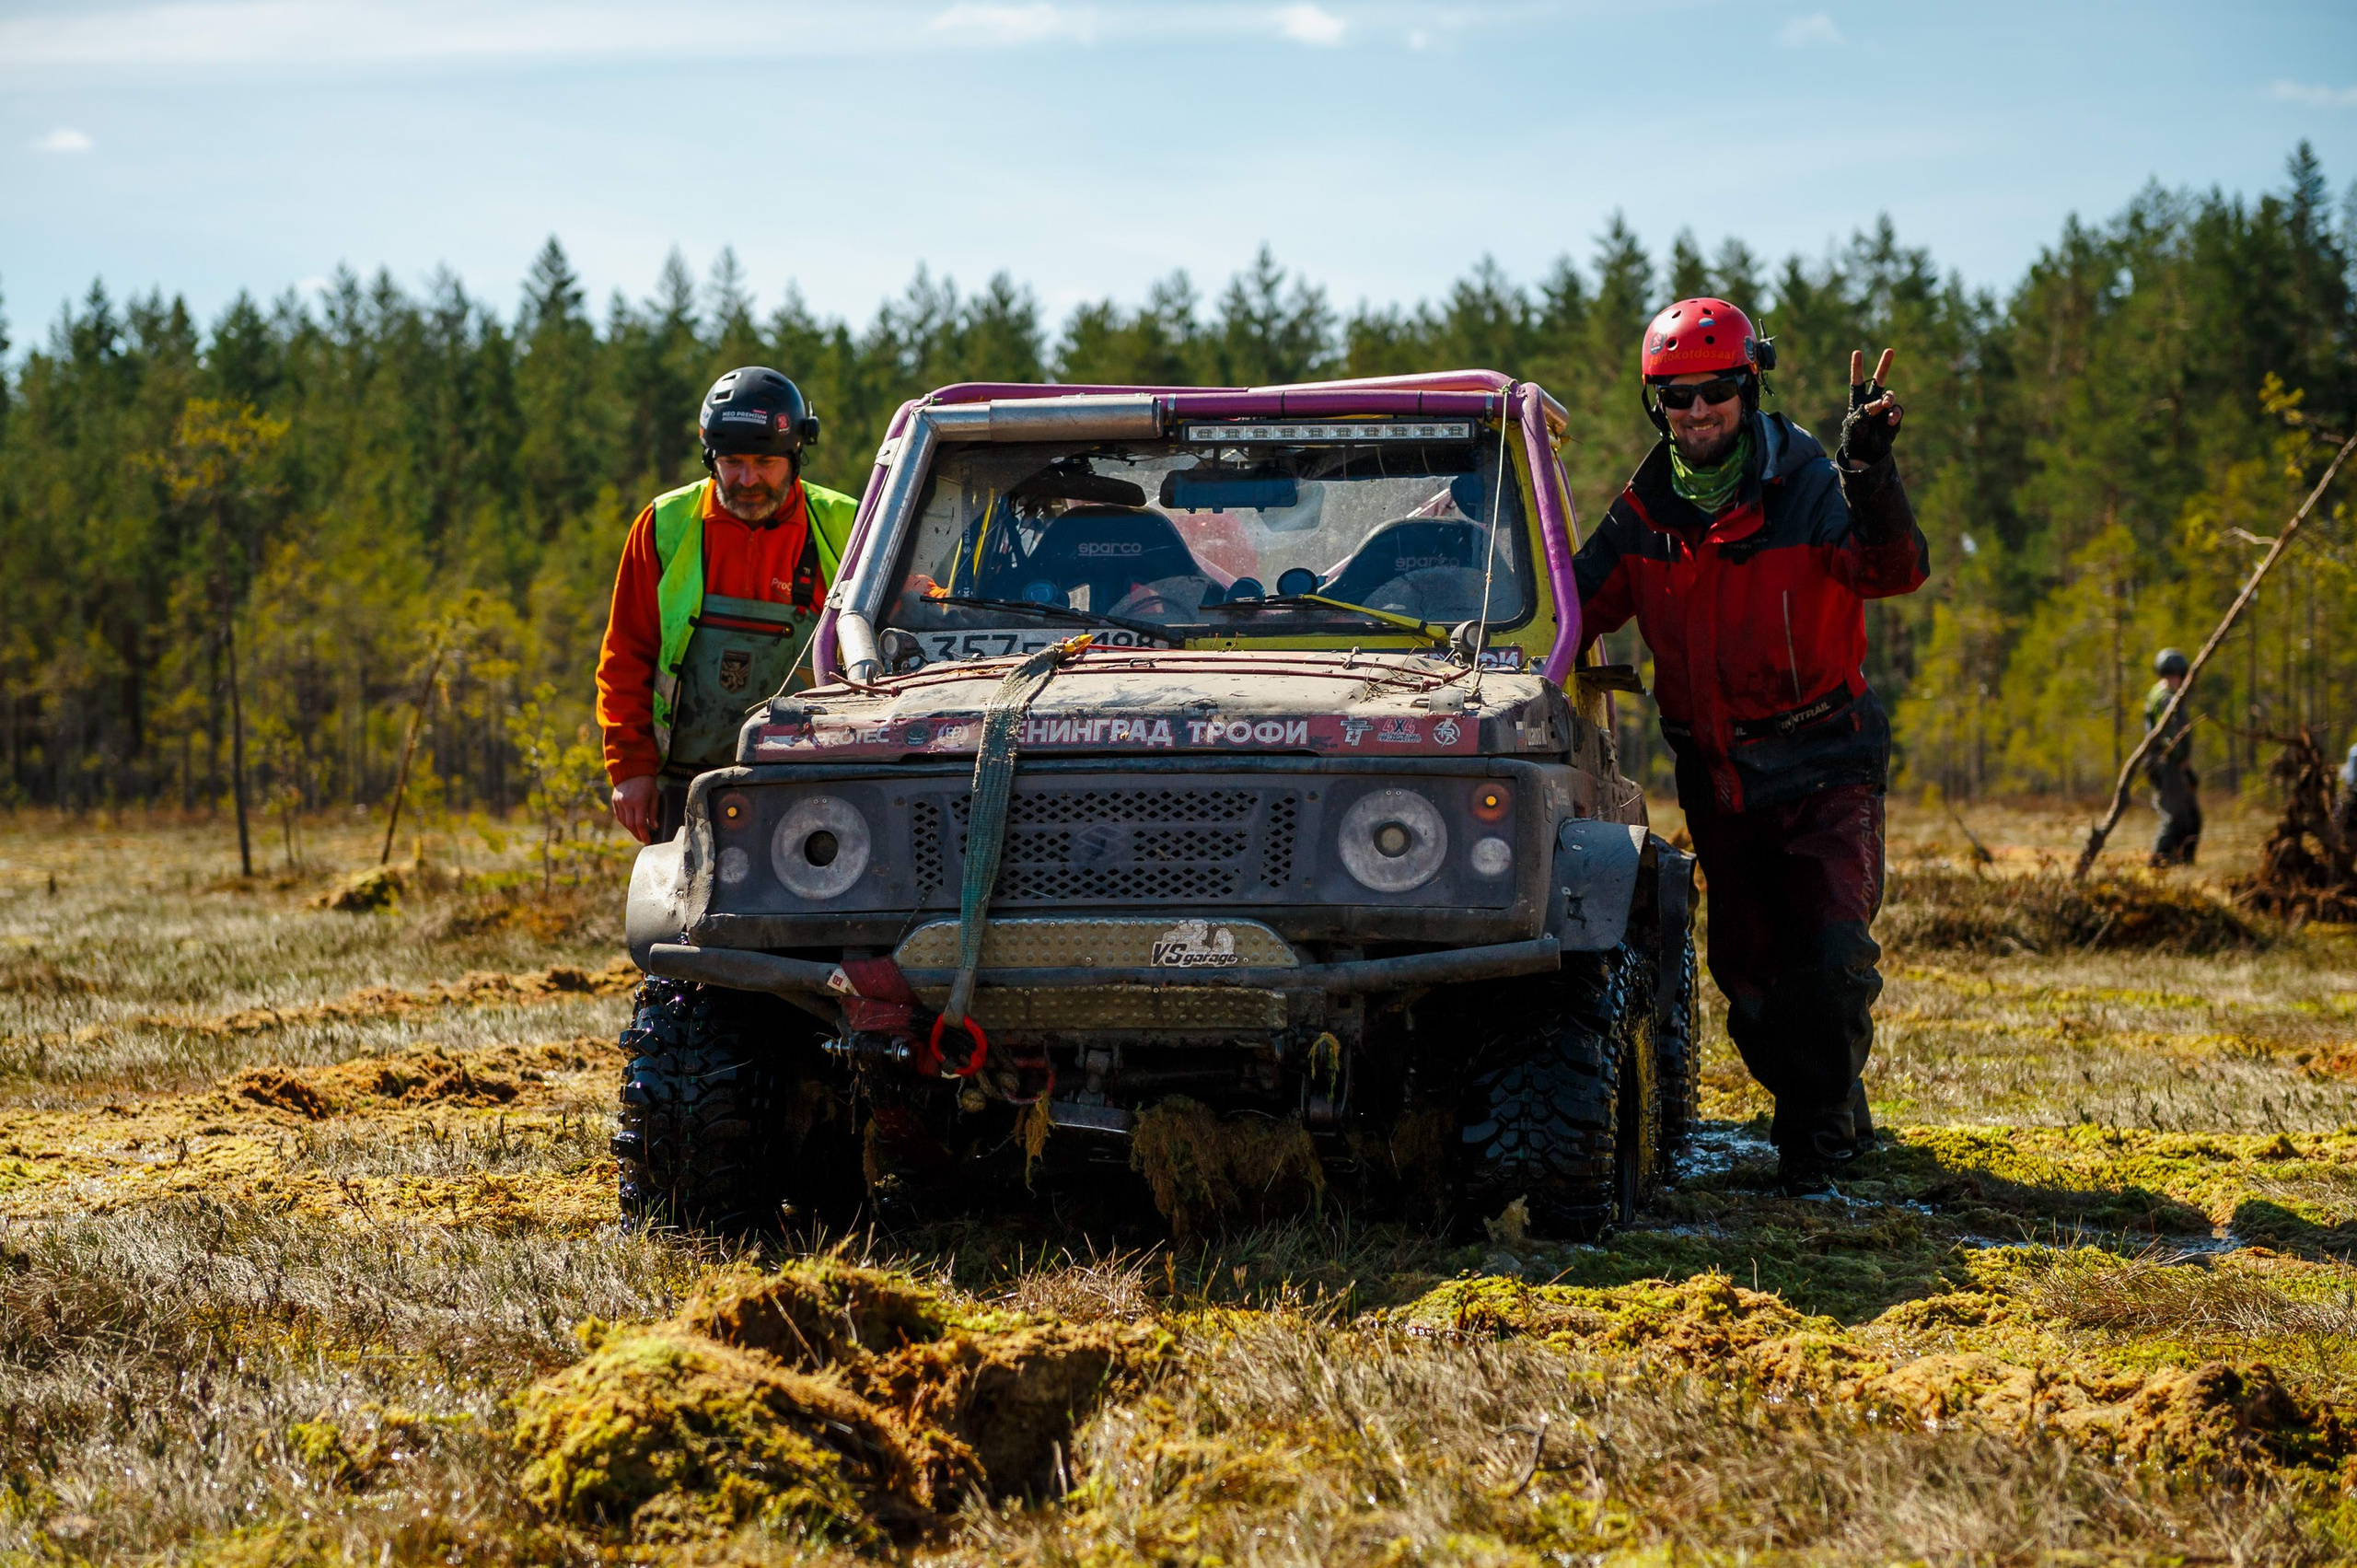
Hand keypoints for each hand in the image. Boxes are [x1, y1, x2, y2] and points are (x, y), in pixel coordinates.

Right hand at [612, 774, 659, 843]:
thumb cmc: (647, 782)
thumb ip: (654, 812)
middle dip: (637, 834)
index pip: (640, 823)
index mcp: (638, 801)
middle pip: (631, 825)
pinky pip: (619, 816)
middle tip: (643, 840)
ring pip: (624, 822)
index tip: (648, 841)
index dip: (644, 834)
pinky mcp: (614, 801)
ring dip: (631, 830)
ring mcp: (619, 802)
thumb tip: (654, 827)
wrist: (631, 769)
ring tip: (638, 834)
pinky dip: (625, 823)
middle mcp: (627, 803)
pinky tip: (631, 825)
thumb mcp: (654, 795)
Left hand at [1838, 348, 1903, 469]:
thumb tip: (1883, 403)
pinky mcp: (1893, 419)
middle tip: (1890, 350)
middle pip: (1879, 380)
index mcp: (1858, 401)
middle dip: (1884, 365)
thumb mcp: (1855, 424)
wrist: (1865, 454)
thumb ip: (1867, 411)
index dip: (1857, 368)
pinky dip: (1895, 415)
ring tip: (1886, 405)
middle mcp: (1872, 402)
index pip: (1857, 382)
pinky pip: (1897, 412)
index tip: (1857, 352)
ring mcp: (1884, 410)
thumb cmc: (1854, 438)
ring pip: (1891, 396)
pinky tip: (1890, 421)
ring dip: (1889, 398)